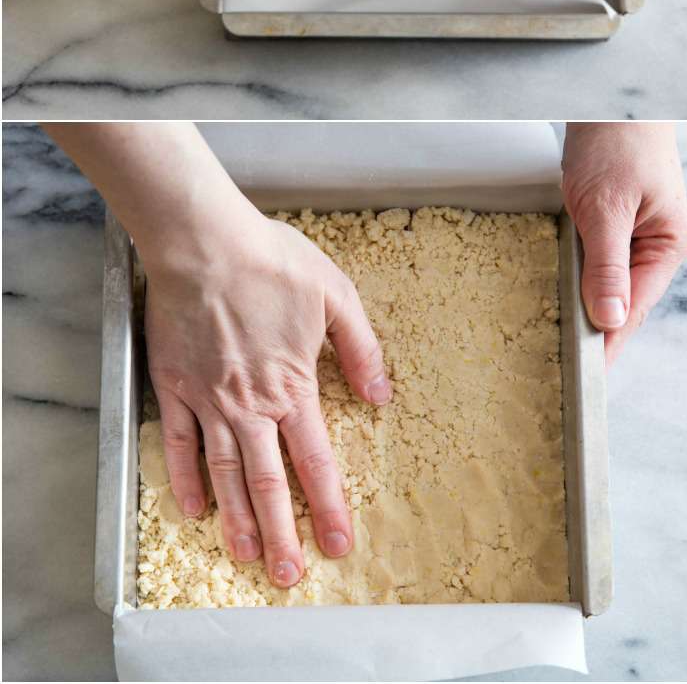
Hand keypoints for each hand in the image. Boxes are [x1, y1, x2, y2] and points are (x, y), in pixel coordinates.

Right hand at [139, 199, 389, 588]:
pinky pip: (178, 445)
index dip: (329, 506)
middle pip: (267, 482)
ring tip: (248, 557)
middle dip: (282, 533)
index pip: (316, 460)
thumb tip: (381, 396)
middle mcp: (249, 405)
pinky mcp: (173, 387)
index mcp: (293, 386)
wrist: (203, 242)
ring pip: (224, 474)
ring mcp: (207, 400)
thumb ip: (361, 350)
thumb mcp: (337, 296)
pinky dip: (186, 480)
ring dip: (237, 520)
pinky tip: (195, 509)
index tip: (339, 542)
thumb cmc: (273, 262)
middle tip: (291, 575)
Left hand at [562, 123, 686, 365]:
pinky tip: (557, 292)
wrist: (612, 97)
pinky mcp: (615, 221)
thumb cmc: (618, 142)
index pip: (636, 308)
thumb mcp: (607, 206)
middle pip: (624, 300)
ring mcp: (636, 233)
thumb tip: (610, 319)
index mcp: (668, 244)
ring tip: (555, 341)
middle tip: (560, 368)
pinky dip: (579, 276)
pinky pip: (598, 261)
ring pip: (608, 282)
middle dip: (595, 330)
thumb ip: (607, 265)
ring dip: (584, 304)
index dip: (610, 342)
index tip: (586, 377)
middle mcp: (657, 244)